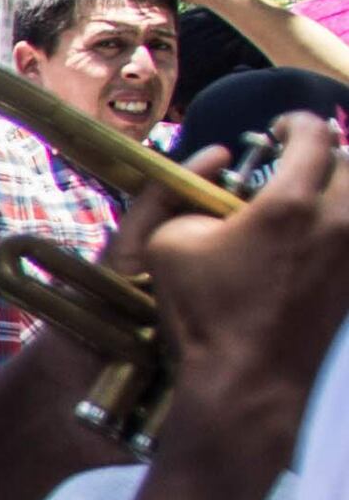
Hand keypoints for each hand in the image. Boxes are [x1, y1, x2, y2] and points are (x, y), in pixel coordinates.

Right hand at [131, 116, 348, 466]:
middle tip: (298, 161)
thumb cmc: (203, 312)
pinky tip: (321, 236)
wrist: (249, 377)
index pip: (313, 134)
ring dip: (340, 188)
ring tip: (313, 198)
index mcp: (289, 202)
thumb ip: (187, 198)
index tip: (278, 127)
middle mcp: (337, 219)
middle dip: (326, 153)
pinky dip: (342, 225)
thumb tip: (214, 180)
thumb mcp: (168, 244)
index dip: (295, 122)